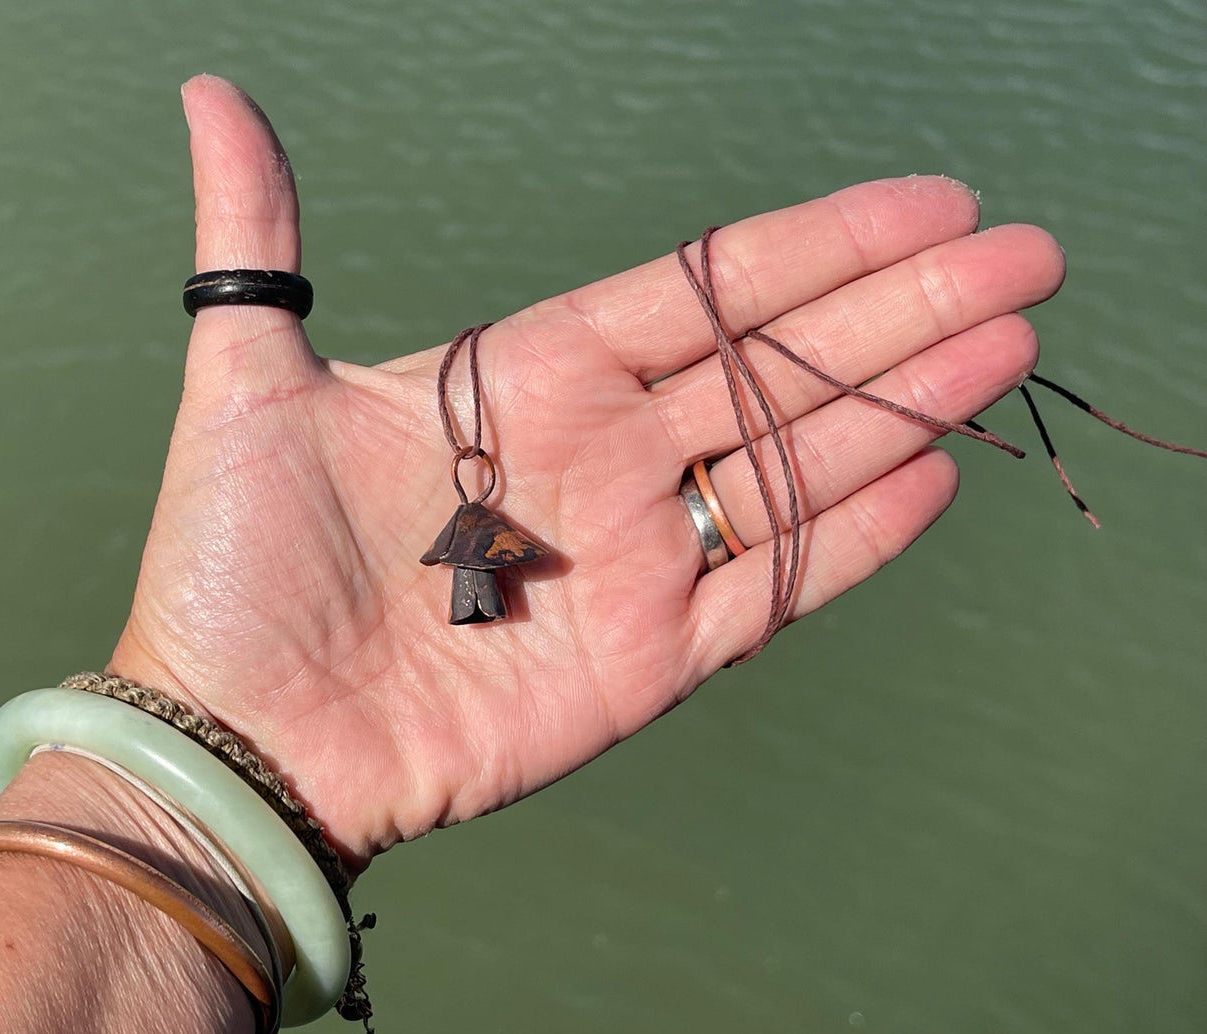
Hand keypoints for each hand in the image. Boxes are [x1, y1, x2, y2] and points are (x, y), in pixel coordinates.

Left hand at [110, 75, 1064, 866]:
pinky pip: (772, 588)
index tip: (924, 205)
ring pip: (796, 465)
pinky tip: (932, 475)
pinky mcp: (651, 659)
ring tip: (1006, 341)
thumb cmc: (232, 566)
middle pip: (777, 365)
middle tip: (1022, 252)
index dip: (817, 248)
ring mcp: (634, 560)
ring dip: (903, 405)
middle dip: (901, 310)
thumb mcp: (245, 380)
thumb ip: (254, 237)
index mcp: (528, 379)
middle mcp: (599, 457)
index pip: (704, 292)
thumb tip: (212, 92)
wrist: (242, 738)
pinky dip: (852, 538)